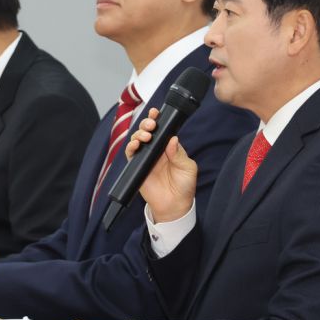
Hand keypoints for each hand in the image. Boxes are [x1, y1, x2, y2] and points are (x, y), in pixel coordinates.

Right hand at [125, 107, 197, 222]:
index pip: (162, 130)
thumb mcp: (188, 168)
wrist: (175, 206)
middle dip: (146, 124)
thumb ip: (179, 153)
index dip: (157, 120)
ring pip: (137, 140)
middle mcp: (156, 151)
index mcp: (169, 148)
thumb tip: (172, 139)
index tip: (156, 113)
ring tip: (145, 136)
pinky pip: (131, 154)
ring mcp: (146, 158)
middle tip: (150, 125)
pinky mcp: (138, 167)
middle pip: (147, 131)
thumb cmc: (184, 186)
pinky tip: (136, 145)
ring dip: (139, 134)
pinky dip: (131, 147)